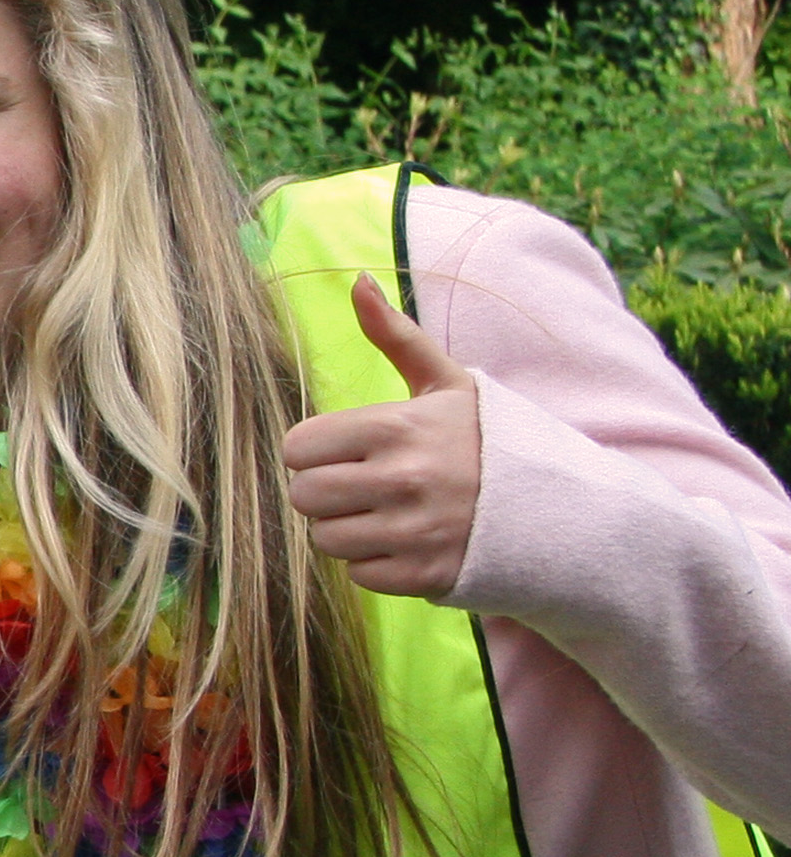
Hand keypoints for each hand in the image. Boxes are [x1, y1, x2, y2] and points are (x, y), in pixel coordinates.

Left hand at [279, 275, 480, 598]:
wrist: (558, 502)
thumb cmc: (490, 437)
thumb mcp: (448, 382)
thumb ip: (397, 336)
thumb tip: (357, 282)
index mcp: (398, 427)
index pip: (298, 447)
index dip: (313, 451)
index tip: (342, 451)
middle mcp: (402, 479)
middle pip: (304, 496)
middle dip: (324, 491)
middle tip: (361, 484)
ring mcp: (414, 530)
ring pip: (326, 539)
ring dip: (346, 528)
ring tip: (386, 512)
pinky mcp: (424, 574)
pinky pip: (359, 574)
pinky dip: (375, 562)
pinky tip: (407, 540)